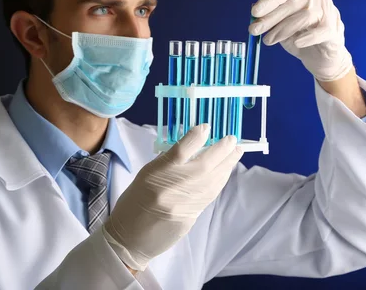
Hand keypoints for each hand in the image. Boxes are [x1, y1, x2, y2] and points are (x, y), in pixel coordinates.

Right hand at [102, 125, 243, 270]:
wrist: (130, 237)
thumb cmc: (135, 201)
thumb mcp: (146, 174)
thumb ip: (168, 161)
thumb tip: (194, 147)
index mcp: (156, 173)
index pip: (181, 150)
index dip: (196, 136)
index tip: (207, 127)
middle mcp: (173, 187)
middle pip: (204, 164)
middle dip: (221, 150)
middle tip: (232, 139)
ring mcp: (184, 203)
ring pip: (212, 180)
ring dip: (227, 164)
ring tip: (236, 152)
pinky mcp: (191, 216)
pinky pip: (210, 194)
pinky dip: (220, 180)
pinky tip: (225, 172)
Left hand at [249, 0, 352, 81]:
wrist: (323, 58)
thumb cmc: (301, 39)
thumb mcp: (282, 29)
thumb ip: (272, 21)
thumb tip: (254, 14)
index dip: (269, 0)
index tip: (254, 12)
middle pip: (292, 5)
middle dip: (270, 18)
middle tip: (254, 30)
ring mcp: (328, 12)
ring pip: (304, 18)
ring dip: (283, 30)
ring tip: (268, 41)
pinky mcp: (334, 29)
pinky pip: (320, 31)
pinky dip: (307, 37)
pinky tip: (297, 42)